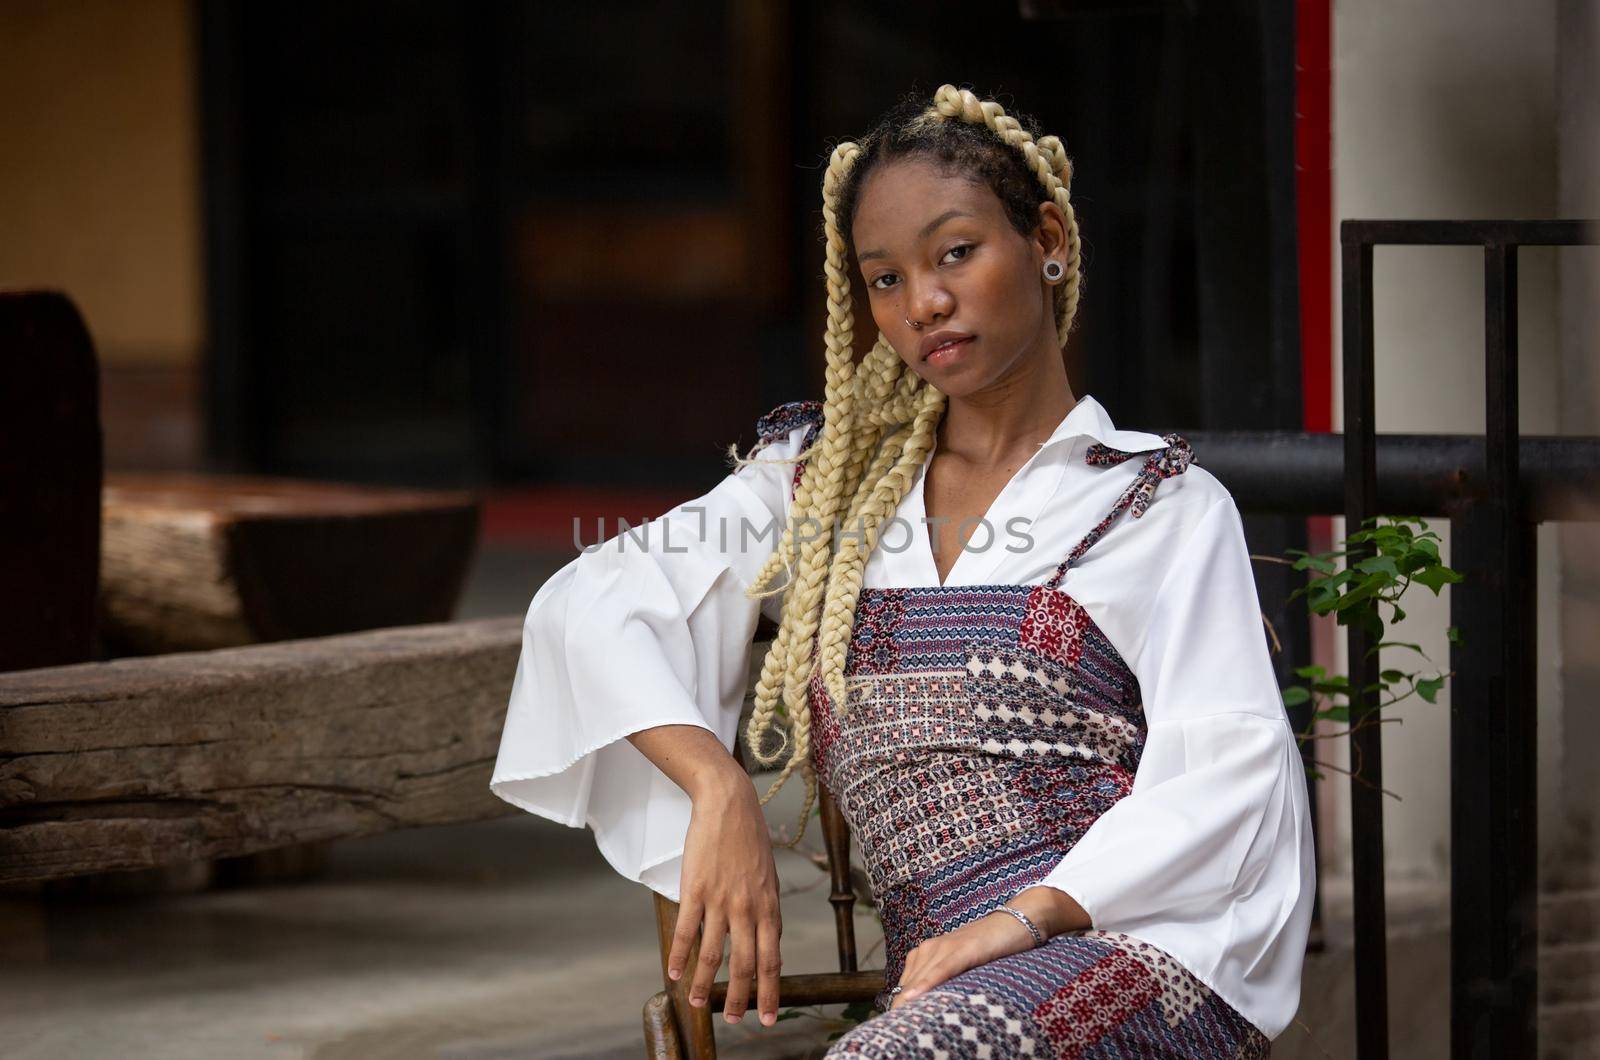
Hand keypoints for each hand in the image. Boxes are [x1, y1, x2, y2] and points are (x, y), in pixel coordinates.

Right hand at [666, 769, 783, 1026]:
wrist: (729, 804)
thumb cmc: (750, 839)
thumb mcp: (768, 877)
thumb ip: (767, 910)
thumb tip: (769, 942)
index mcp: (769, 907)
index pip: (772, 960)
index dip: (770, 992)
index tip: (768, 1017)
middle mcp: (748, 908)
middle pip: (745, 965)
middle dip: (739, 999)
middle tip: (733, 1020)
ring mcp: (721, 900)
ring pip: (714, 955)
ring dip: (704, 985)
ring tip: (698, 1003)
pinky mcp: (696, 890)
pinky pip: (686, 931)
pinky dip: (679, 956)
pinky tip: (673, 972)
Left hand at [889, 886, 1088, 1009]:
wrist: (1016, 921)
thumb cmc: (990, 948)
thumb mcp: (962, 968)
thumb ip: (945, 982)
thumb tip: (932, 1008)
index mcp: (926, 954)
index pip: (904, 987)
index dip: (898, 1008)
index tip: (892, 1028)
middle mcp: (929, 949)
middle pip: (907, 986)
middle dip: (899, 1009)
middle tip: (893, 1032)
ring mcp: (946, 947)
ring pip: (919, 978)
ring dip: (907, 1002)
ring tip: (898, 1025)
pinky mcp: (964, 948)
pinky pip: (941, 969)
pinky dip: (927, 983)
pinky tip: (914, 997)